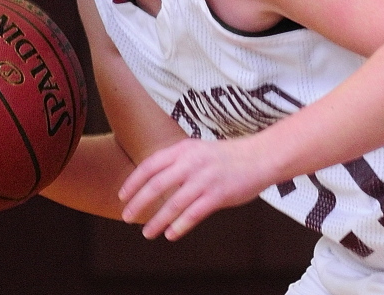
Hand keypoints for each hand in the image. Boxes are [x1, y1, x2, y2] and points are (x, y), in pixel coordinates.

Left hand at [119, 136, 269, 240]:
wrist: (261, 156)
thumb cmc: (229, 156)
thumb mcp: (200, 150)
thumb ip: (180, 162)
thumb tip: (155, 181)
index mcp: (185, 149)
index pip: (150, 165)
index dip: (133, 181)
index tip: (123, 196)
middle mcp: (192, 162)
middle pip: (156, 185)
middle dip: (138, 203)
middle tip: (126, 217)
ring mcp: (205, 179)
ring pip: (173, 204)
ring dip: (156, 221)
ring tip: (147, 233)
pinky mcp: (218, 195)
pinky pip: (193, 214)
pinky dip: (179, 226)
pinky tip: (171, 234)